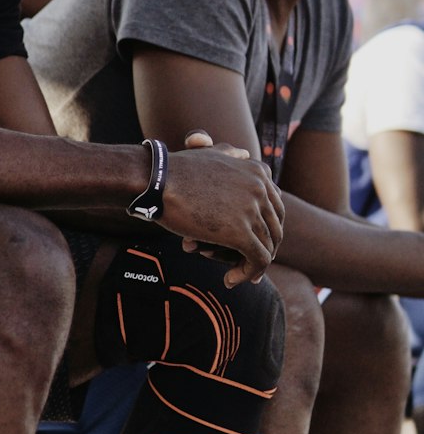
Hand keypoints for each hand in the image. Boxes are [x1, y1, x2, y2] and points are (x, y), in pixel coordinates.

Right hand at [161, 130, 283, 285]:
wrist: (156, 180)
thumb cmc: (175, 169)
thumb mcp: (210, 153)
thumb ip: (231, 154)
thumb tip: (244, 153)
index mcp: (258, 172)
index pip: (276, 207)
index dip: (267, 229)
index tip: (255, 242)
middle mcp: (261, 189)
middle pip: (274, 229)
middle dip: (264, 249)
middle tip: (249, 265)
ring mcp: (252, 210)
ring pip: (268, 247)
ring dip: (252, 266)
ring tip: (234, 275)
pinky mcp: (240, 232)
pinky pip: (258, 261)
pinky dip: (247, 274)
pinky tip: (230, 280)